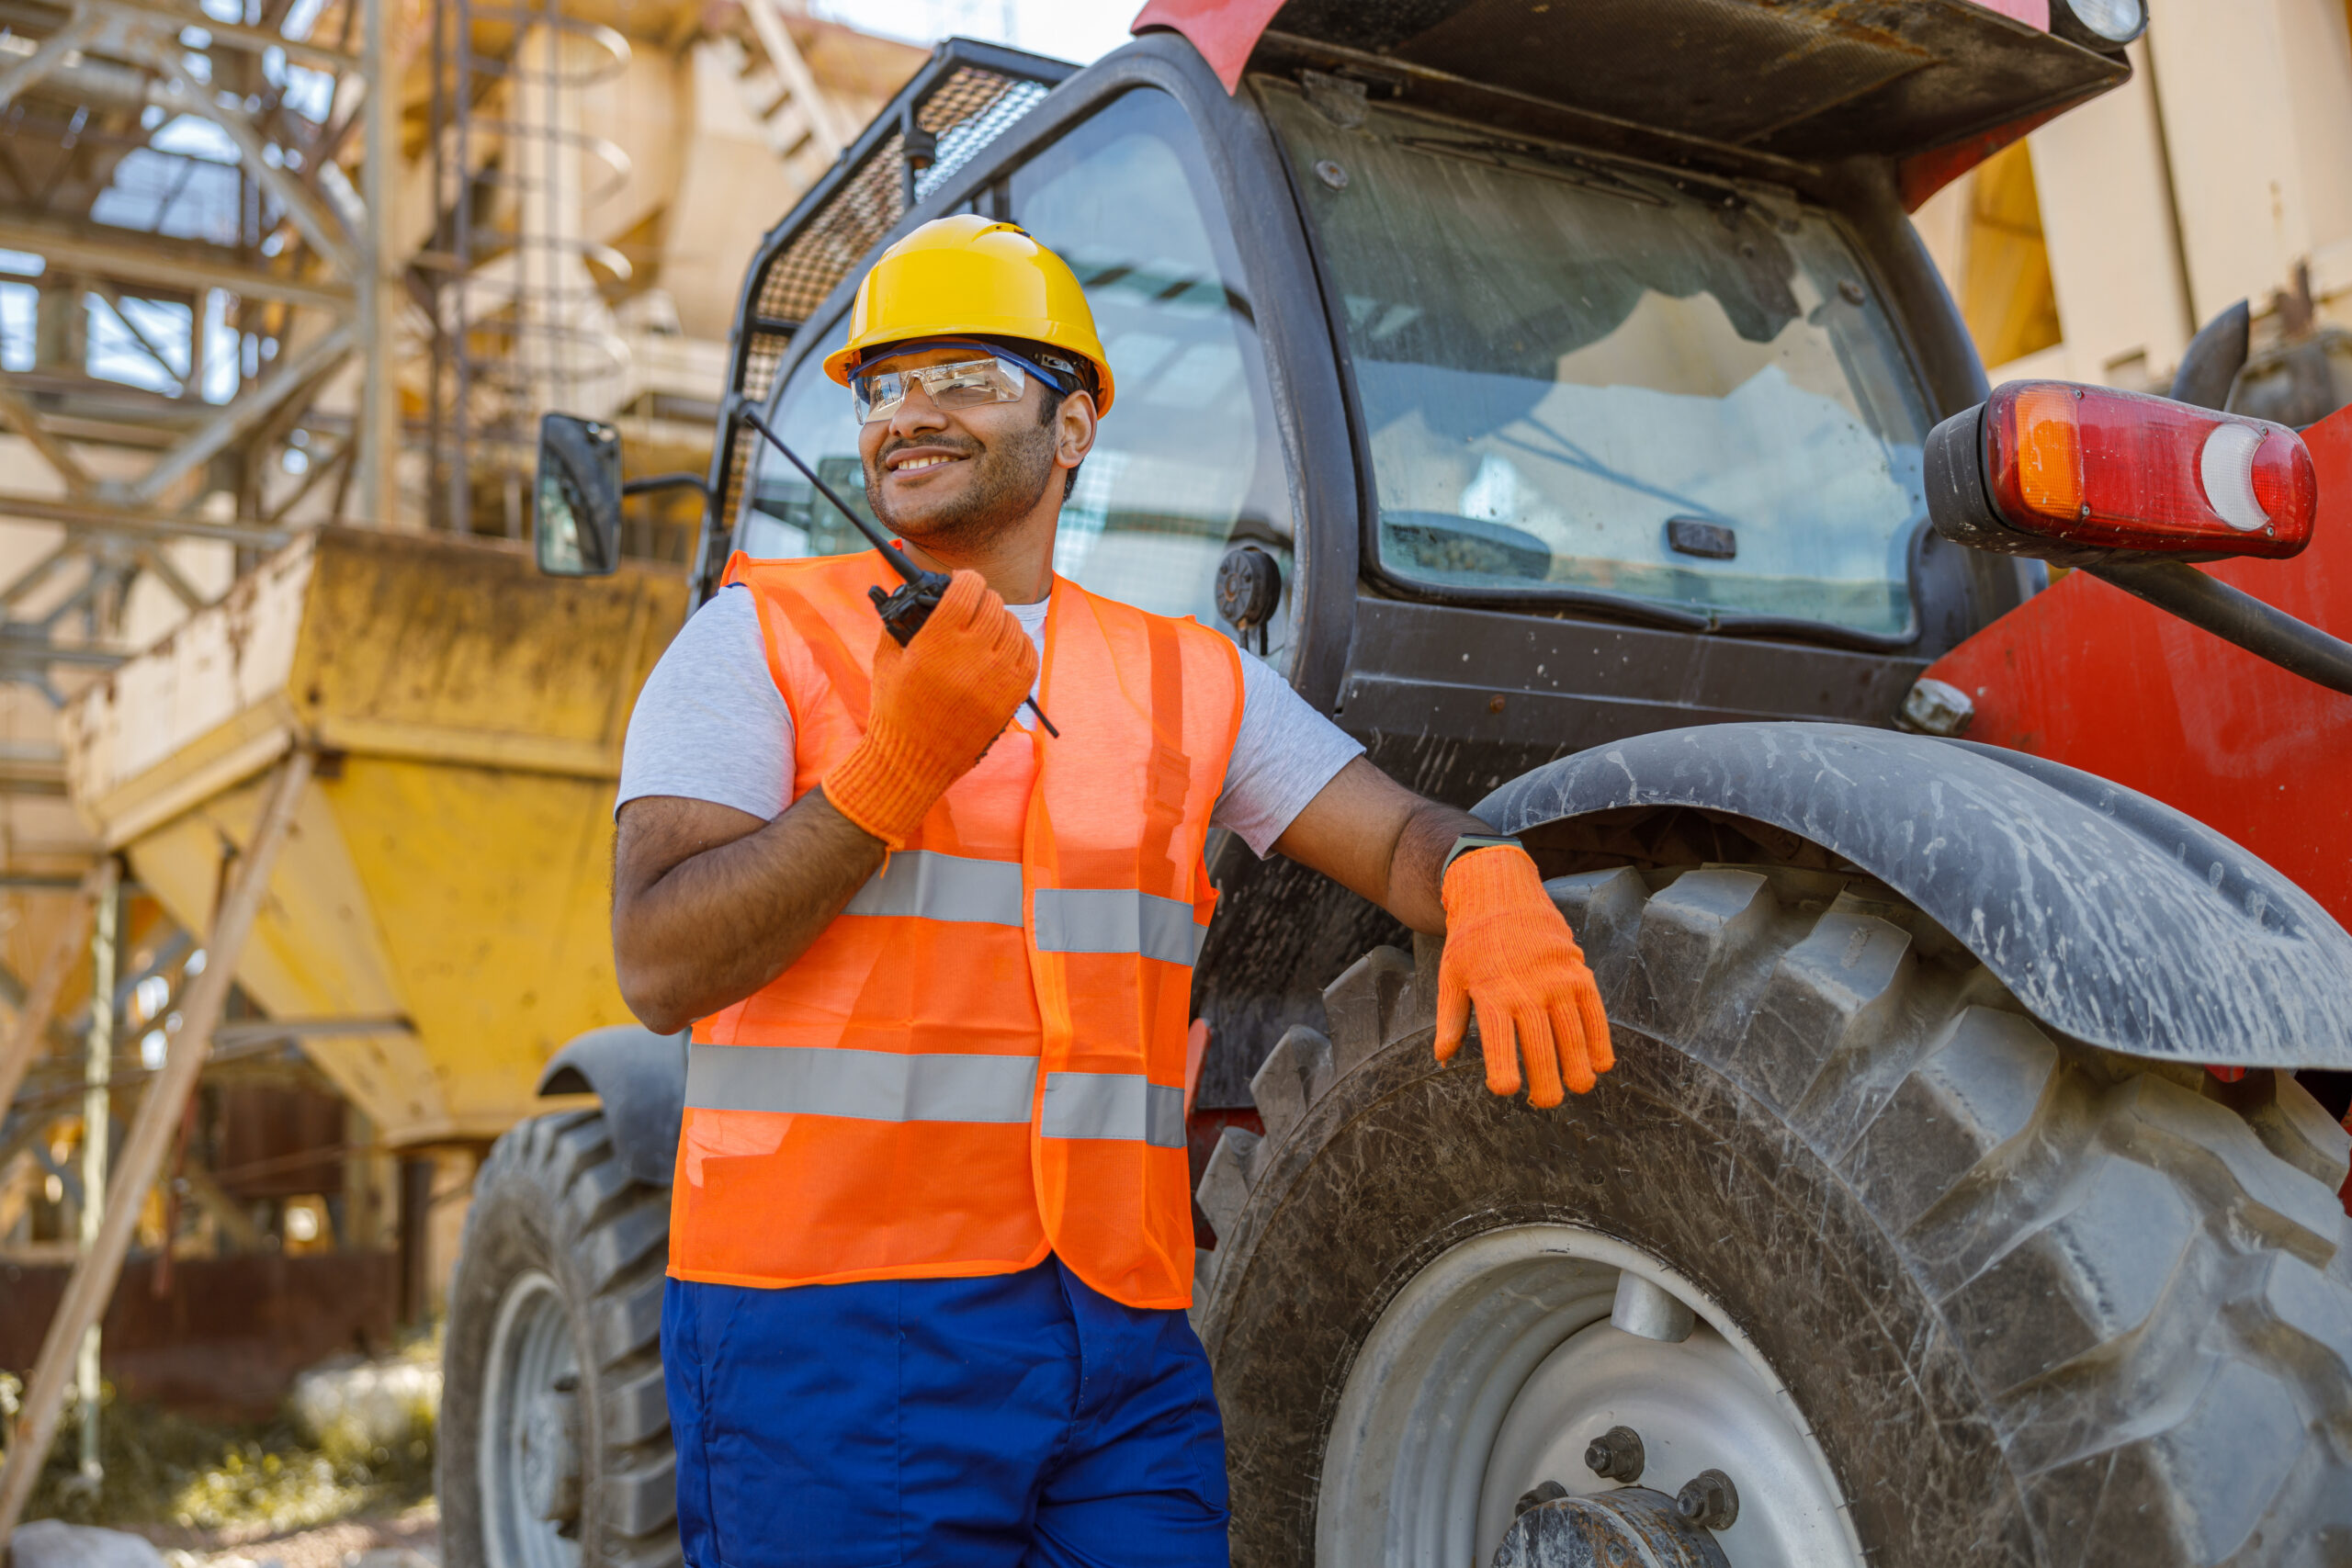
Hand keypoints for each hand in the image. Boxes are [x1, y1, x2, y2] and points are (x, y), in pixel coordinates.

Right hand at [821, 569, 1036, 845]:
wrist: (914, 761)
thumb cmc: (894, 710)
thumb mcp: (886, 660)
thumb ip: (898, 623)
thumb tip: (912, 597)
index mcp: (937, 641)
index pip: (967, 589)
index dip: (966, 578)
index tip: (962, 580)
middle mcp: (971, 656)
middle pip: (993, 605)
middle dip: (983, 598)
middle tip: (974, 602)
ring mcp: (997, 678)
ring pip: (1013, 627)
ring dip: (1002, 620)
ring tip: (989, 625)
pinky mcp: (1012, 698)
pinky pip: (1029, 656)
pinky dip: (1020, 644)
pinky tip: (1007, 645)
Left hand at [1434, 845, 1612, 1106]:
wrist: (1500, 891)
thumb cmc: (1470, 941)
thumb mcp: (1450, 976)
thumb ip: (1450, 1020)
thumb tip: (1442, 1060)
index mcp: (1490, 992)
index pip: (1498, 1039)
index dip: (1503, 1068)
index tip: (1506, 1091)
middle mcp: (1526, 988)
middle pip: (1540, 1044)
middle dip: (1546, 1080)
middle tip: (1547, 1103)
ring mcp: (1556, 979)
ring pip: (1572, 1032)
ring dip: (1579, 1065)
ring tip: (1580, 1088)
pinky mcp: (1577, 970)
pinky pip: (1594, 1011)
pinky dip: (1601, 1039)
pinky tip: (1602, 1063)